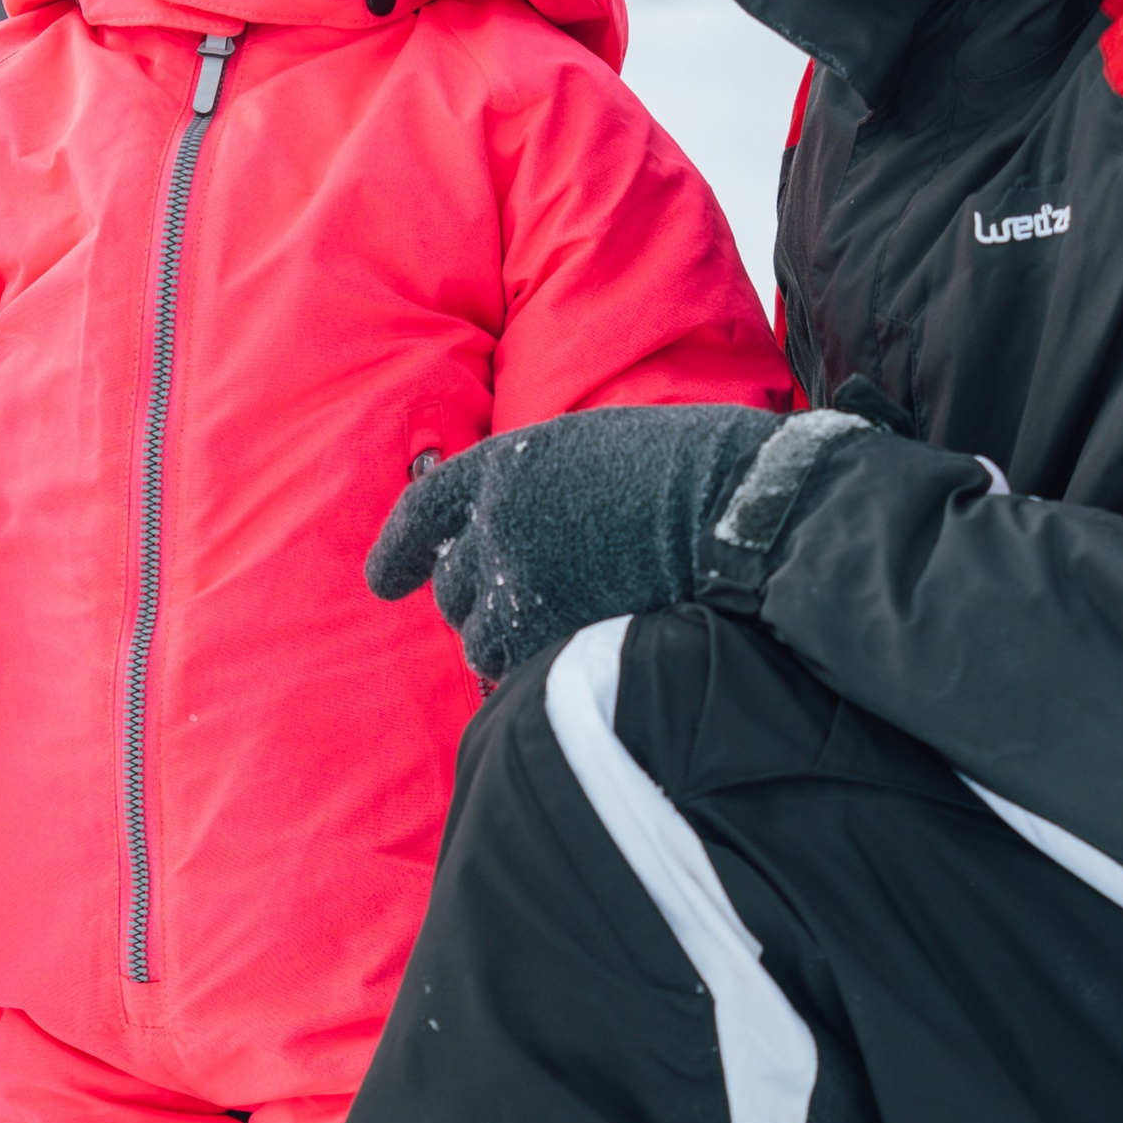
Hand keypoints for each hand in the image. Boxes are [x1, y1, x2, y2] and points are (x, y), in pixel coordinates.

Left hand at [366, 405, 791, 683]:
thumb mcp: (594, 451)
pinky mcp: (551, 636)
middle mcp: (498, 524)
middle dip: (472, 602)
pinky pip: (515, 671)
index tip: (386, 580)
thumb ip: (538, 490)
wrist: (736, 516)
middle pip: (450, 586)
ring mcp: (523, 584)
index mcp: (506, 467)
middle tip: (516, 608)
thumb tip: (513, 530)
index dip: (400, 550)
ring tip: (548, 633)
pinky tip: (565, 659)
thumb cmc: (688, 475)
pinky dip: (531, 670)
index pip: (425, 512)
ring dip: (501, 642)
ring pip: (476, 638)